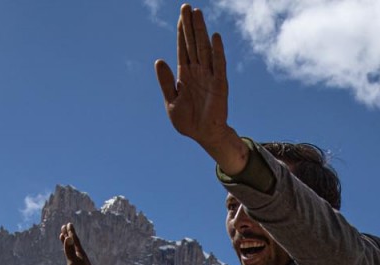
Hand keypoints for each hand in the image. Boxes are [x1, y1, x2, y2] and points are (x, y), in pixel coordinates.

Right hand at [59, 223, 106, 264]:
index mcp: (80, 254)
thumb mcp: (73, 262)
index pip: (74, 240)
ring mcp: (79, 264)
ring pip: (73, 251)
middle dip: (69, 235)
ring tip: (64, 238)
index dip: (71, 232)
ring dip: (68, 244)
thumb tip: (68, 237)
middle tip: (64, 227)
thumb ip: (69, 250)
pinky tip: (69, 256)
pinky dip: (69, 254)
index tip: (68, 224)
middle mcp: (80, 258)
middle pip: (73, 244)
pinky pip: (72, 258)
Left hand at [154, 5, 247, 173]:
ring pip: (204, 49)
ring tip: (198, 14)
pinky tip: (214, 37)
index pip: (182, 47)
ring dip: (201, 32)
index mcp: (185, 74)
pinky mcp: (220, 85)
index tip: (181, 15)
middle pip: (193, 43)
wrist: (203, 136)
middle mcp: (197, 71)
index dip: (181, 31)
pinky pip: (218, 65)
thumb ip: (165, 82)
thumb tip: (159, 60)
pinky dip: (217, 51)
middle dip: (190, 25)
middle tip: (187, 6)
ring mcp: (209, 76)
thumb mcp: (171, 101)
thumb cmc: (187, 121)